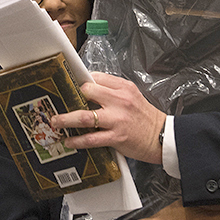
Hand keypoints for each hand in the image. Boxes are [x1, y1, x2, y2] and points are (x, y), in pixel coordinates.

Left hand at [51, 72, 165, 163]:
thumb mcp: (132, 96)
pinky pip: (92, 138)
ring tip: (56, 121)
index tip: (69, 86)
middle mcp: (120, 100)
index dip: (81, 81)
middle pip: (88, 92)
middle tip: (59, 102)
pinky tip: (69, 141)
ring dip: (67, 119)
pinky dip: (77, 140)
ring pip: (85, 116)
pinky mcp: (116, 137)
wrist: (163, 137)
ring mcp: (117, 119)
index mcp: (124, 87)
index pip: (96, 77)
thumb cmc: (146, 117)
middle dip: (71, 97)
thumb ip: (113, 91)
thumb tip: (89, 90)